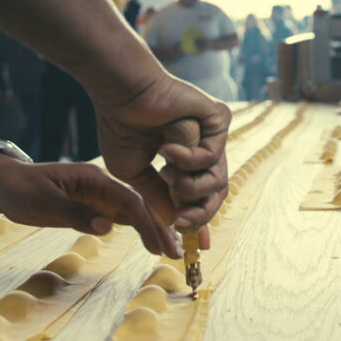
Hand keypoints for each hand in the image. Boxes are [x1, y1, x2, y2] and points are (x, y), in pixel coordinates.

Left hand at [0, 157, 181, 256]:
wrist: (3, 183)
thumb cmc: (19, 189)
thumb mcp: (43, 202)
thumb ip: (75, 213)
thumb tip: (106, 227)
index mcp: (94, 179)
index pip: (129, 201)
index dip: (148, 223)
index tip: (162, 245)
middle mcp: (102, 186)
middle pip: (137, 206)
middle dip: (159, 227)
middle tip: (177, 251)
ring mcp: (98, 197)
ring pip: (133, 213)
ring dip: (153, 229)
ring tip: (171, 249)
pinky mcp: (92, 207)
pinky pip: (120, 218)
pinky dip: (138, 228)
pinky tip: (151, 239)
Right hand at [89, 73, 230, 253]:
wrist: (122, 93)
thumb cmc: (121, 125)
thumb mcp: (134, 173)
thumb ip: (156, 198)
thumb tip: (173, 224)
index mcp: (184, 159)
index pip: (202, 195)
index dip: (201, 221)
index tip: (196, 246)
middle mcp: (202, 146)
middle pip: (217, 192)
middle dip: (200, 213)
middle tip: (181, 220)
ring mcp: (213, 133)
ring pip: (218, 179)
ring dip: (189, 186)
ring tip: (165, 172)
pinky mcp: (219, 119)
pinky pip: (212, 155)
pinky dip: (188, 159)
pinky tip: (166, 147)